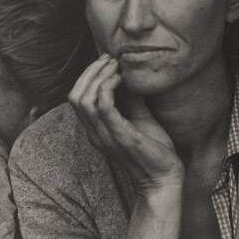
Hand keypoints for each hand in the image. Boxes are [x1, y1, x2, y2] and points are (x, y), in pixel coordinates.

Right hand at [68, 55, 183, 192]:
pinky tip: (122, 79)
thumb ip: (131, 100)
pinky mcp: (120, 136)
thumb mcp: (140, 119)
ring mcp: (105, 136)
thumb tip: (131, 77)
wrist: (164, 179)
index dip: (87, 76)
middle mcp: (95, 134)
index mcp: (96, 130)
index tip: (106, 61)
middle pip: (74, 96)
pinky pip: (103, 107)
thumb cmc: (154, 151)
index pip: (76, 98)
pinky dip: (108, 87)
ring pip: (84, 99)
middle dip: (89, 72)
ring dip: (98, 76)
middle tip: (109, 59)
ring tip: (115, 66)